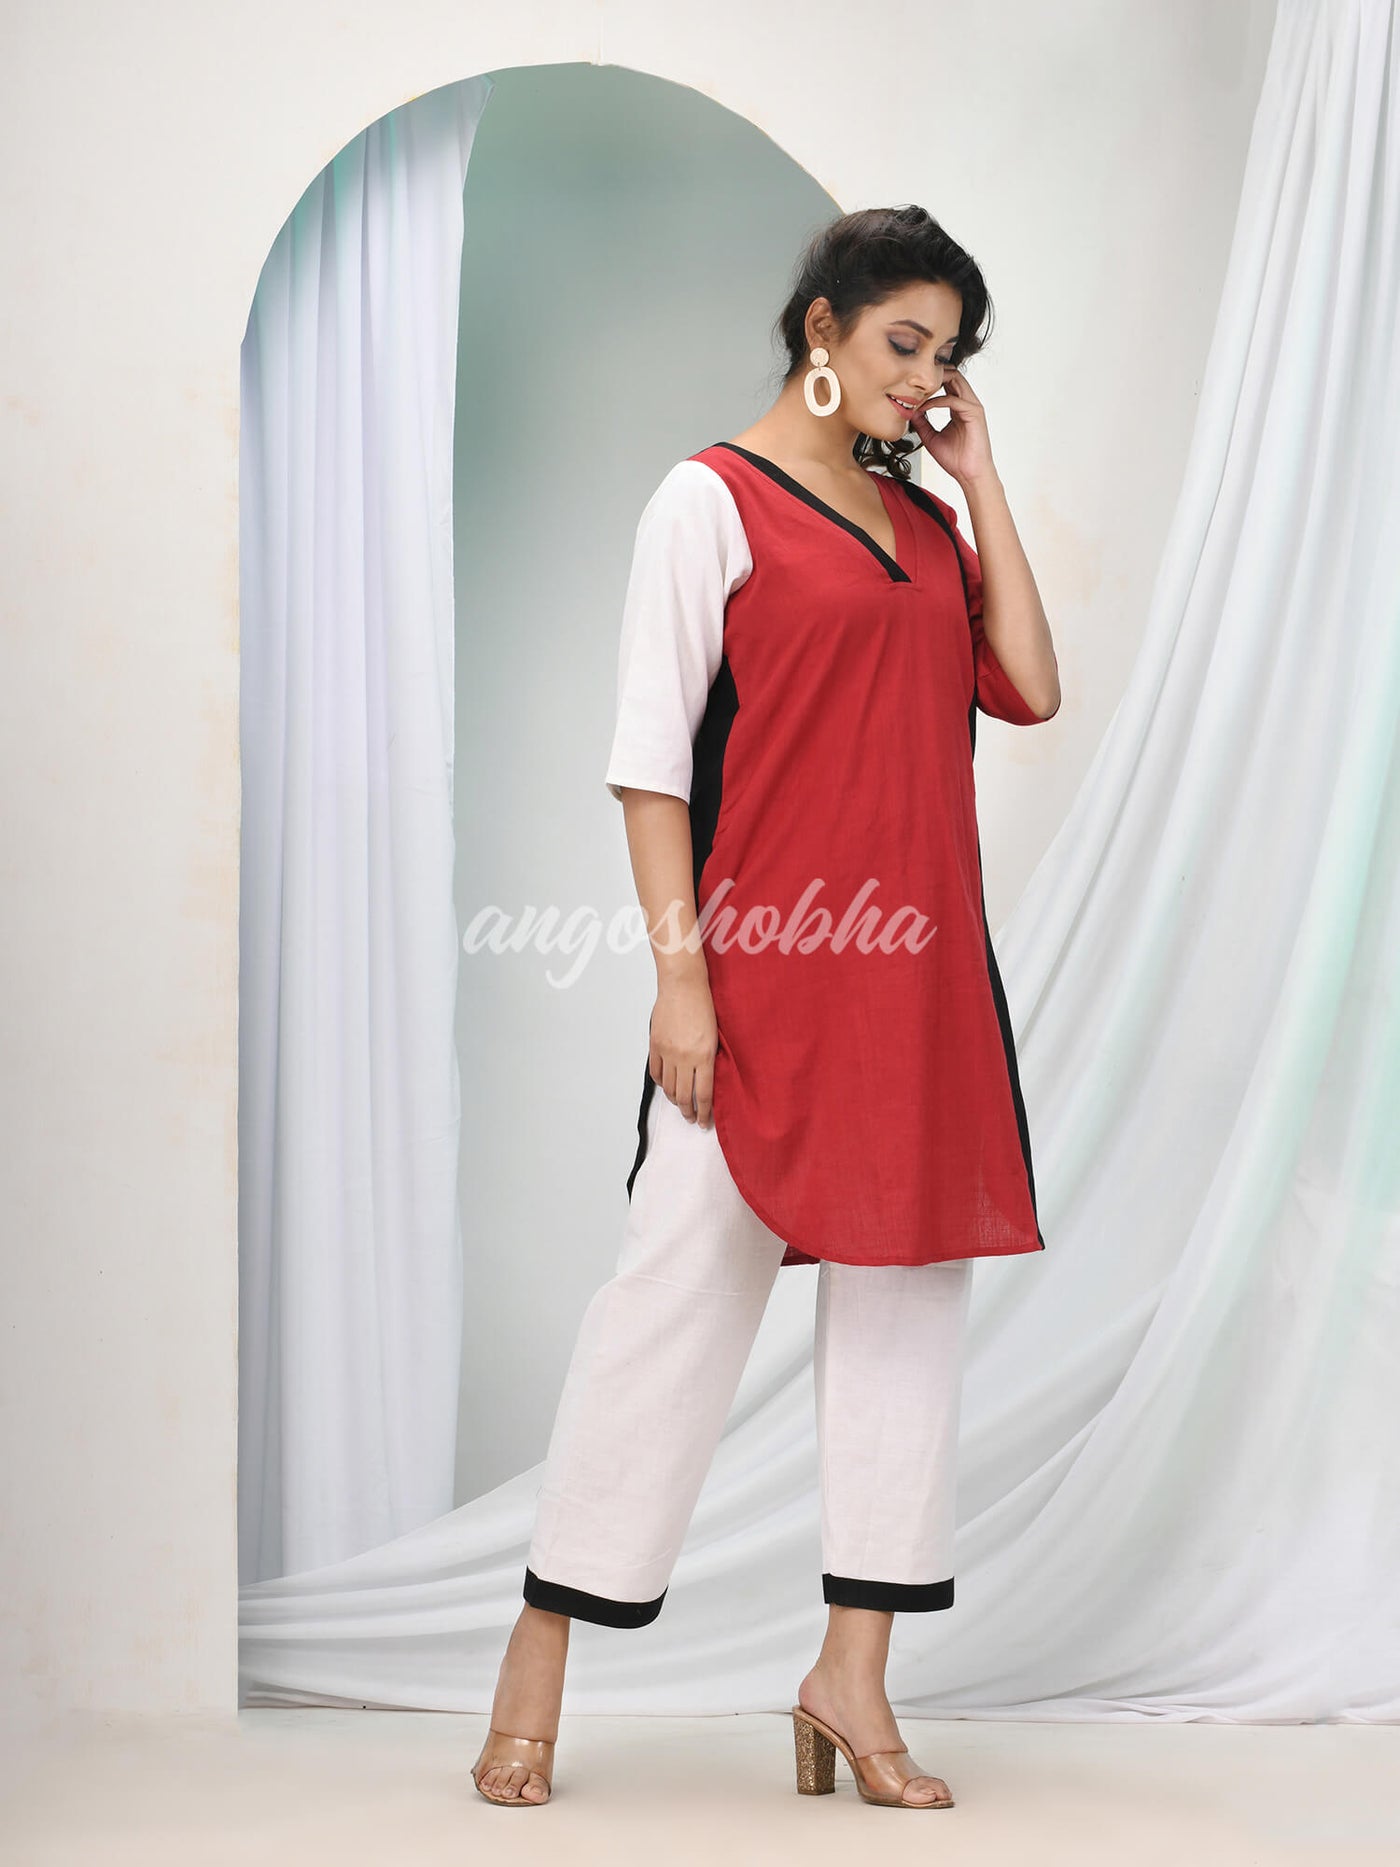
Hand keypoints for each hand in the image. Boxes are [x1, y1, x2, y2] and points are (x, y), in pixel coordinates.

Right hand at [648, 971, 717, 1124]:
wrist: (684, 985)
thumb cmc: (704, 1005)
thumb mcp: (715, 1036)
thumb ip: (710, 1059)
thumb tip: (705, 1080)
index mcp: (704, 1056)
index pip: (703, 1095)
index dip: (704, 1113)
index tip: (705, 1123)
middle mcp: (685, 1058)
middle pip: (684, 1096)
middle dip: (689, 1112)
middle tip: (692, 1118)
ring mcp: (667, 1052)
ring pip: (668, 1087)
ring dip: (674, 1100)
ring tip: (680, 1105)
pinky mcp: (655, 1045)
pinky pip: (656, 1072)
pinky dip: (660, 1083)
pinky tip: (666, 1086)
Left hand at [907, 367, 995, 486]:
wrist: (969, 474)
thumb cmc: (955, 459)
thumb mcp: (931, 438)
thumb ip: (921, 423)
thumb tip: (909, 412)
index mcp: (958, 407)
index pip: (947, 382)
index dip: (929, 381)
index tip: (910, 386)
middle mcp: (967, 403)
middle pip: (953, 374)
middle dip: (933, 373)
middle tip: (913, 380)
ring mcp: (972, 406)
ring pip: (956, 379)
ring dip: (936, 381)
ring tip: (918, 390)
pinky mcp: (975, 413)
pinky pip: (953, 399)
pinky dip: (936, 401)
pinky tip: (924, 408)